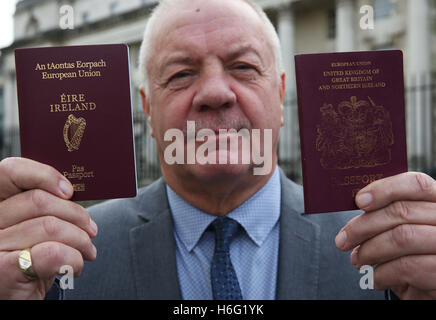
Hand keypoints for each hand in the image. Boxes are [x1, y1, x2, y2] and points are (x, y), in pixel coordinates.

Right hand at [0, 157, 97, 299]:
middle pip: (39, 200)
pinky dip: (73, 259)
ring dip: (80, 240)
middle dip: (76, 215)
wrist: (17, 300)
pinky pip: (52, 252)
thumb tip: (72, 190)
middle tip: (91, 230)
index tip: (69, 190)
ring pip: (50, 226)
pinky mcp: (2, 270)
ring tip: (86, 251)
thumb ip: (44, 208)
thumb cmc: (31, 263)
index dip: (43, 174)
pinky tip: (74, 267)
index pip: (10, 170)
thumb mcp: (33, 230)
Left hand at [335, 172, 435, 298]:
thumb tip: (357, 204)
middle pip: (402, 212)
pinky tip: (375, 278)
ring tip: (358, 260)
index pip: (417, 184)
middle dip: (363, 226)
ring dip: (370, 251)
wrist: (434, 290)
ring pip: (402, 238)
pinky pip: (407, 267)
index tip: (359, 200)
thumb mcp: (405, 229)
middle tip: (342, 240)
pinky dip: (382, 273)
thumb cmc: (414, 256)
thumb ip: (388, 213)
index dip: (385, 189)